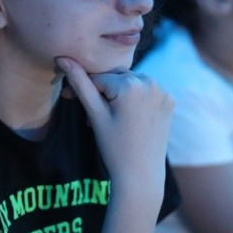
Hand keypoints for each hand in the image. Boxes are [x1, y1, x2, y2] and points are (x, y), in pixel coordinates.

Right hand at [55, 57, 173, 182]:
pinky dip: (136, 98)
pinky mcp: (169, 100)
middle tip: (96, 117)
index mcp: (130, 84)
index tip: (76, 104)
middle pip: (116, 78)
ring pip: (131, 82)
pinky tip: (130, 118)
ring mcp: (163, 90)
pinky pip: (146, 91)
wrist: (142, 175)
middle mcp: (150, 82)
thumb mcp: (95, 115)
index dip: (85, 91)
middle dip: (104, 92)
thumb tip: (63, 57)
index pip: (98, 78)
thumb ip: (80, 84)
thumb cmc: (114, 147)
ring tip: (113, 118)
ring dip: (120, 93)